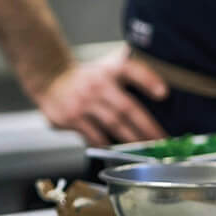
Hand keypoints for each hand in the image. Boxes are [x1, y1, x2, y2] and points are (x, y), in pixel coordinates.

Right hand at [32, 47, 168, 146]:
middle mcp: (97, 84)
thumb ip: (129, 67)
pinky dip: (107, 144)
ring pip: (112, 124)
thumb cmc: (86, 76)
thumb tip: (160, 76)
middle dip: (147, 126)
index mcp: (109, 69)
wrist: (50, 78)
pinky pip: (94, 136)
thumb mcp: (106, 65)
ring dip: (131, 139)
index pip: (131, 69)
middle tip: (162, 140)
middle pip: (126, 107)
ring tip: (146, 150)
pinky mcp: (72, 118)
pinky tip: (117, 151)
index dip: (148, 80)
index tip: (164, 93)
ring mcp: (84, 102)